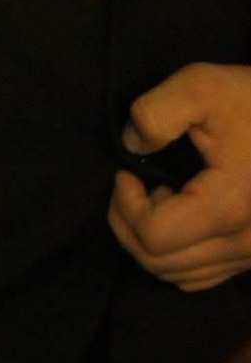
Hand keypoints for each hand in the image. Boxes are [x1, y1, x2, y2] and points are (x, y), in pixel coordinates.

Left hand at [110, 63, 250, 290]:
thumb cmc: (248, 100)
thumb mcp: (199, 86)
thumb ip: (156, 114)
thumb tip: (132, 147)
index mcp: (227, 207)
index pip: (153, 236)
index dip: (124, 204)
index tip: (126, 172)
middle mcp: (243, 244)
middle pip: (159, 262)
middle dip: (127, 222)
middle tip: (130, 184)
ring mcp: (250, 256)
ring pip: (176, 274)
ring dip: (147, 239)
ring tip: (156, 195)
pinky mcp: (250, 257)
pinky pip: (197, 276)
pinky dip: (172, 253)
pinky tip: (176, 214)